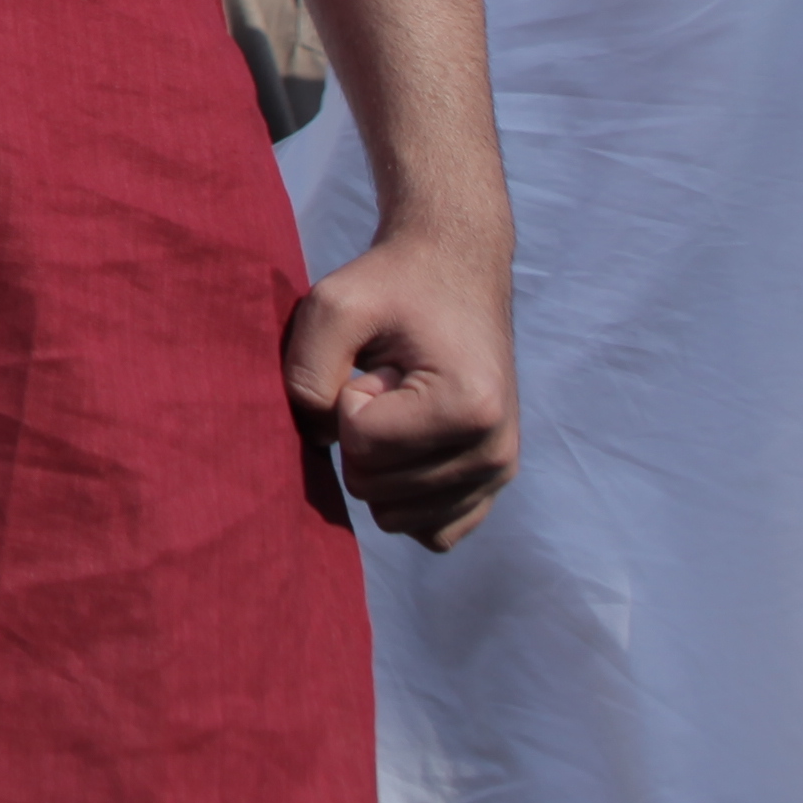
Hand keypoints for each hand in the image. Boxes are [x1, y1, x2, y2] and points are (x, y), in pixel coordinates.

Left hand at [286, 218, 515, 550]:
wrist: (455, 272)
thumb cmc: (393, 286)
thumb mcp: (333, 304)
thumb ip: (304, 372)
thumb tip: (310, 440)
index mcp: (469, 407)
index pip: (361, 443)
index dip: (346, 397)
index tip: (376, 363)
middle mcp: (495, 453)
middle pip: (372, 485)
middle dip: (360, 431)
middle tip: (387, 380)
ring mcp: (498, 476)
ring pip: (393, 515)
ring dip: (379, 461)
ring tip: (402, 404)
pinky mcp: (490, 488)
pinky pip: (428, 530)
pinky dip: (401, 495)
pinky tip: (408, 443)